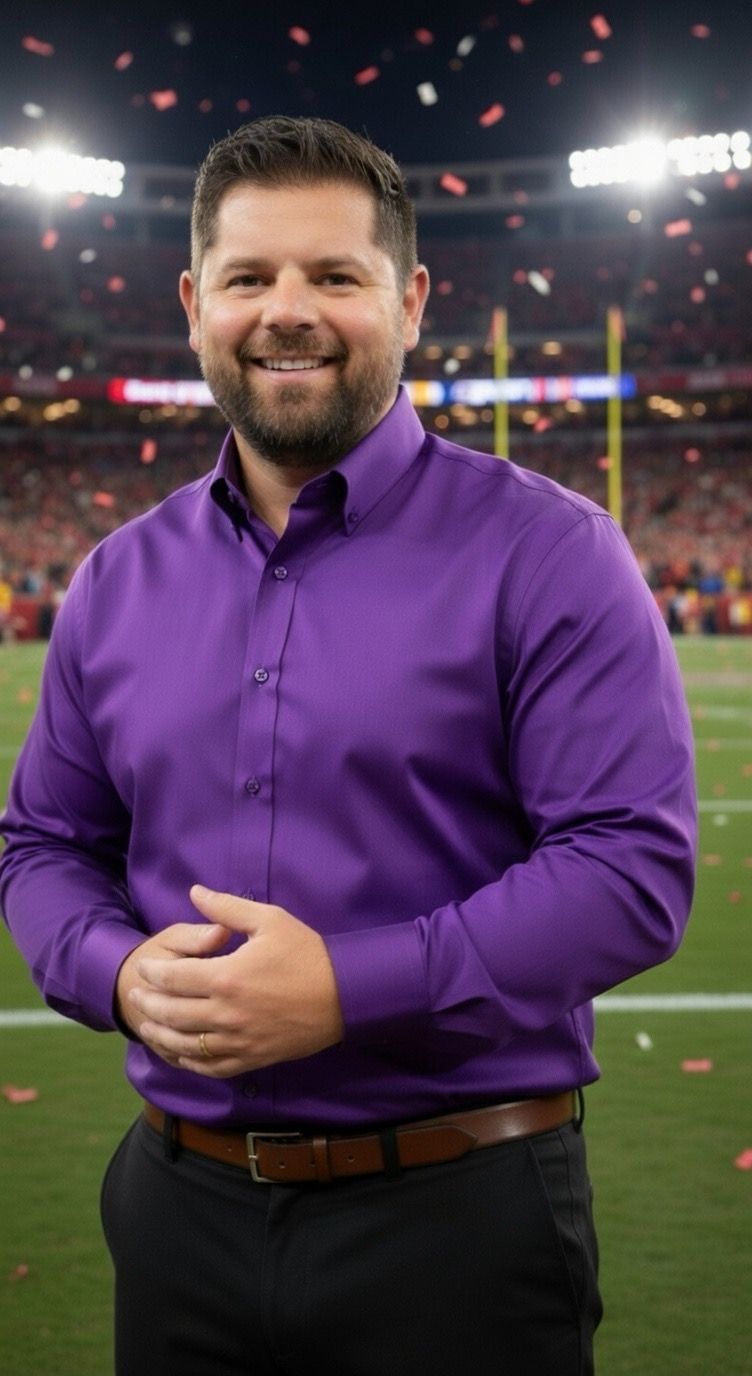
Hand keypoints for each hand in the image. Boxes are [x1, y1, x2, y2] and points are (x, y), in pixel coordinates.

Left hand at [124, 885, 343, 1076]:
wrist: (345, 994)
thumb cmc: (307, 953)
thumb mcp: (269, 920)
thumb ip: (227, 908)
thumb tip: (194, 892)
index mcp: (227, 977)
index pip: (174, 978)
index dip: (153, 973)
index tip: (144, 967)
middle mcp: (226, 1013)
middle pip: (171, 1014)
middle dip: (148, 1005)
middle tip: (135, 995)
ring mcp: (237, 1041)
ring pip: (184, 1045)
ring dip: (160, 1035)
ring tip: (147, 1025)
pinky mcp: (251, 1059)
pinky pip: (209, 1067)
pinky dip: (187, 1062)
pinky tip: (179, 1053)